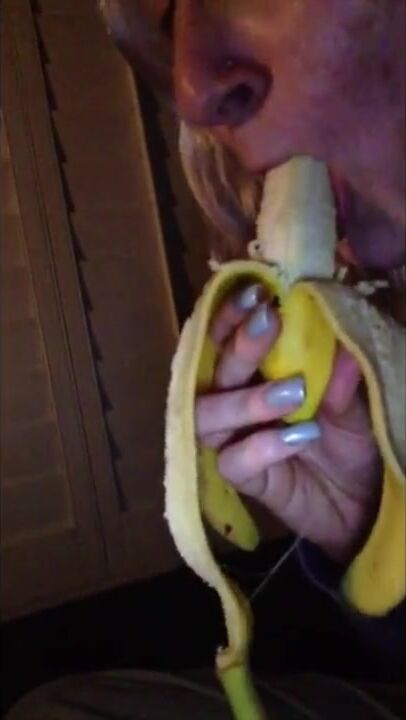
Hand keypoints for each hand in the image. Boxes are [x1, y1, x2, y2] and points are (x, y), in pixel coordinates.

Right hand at [195, 284, 381, 564]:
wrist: (364, 503)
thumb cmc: (353, 442)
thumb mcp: (356, 405)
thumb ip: (342, 380)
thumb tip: (338, 345)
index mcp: (256, 374)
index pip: (225, 337)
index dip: (231, 313)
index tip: (257, 292)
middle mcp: (235, 402)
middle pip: (213, 371)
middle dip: (238, 345)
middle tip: (268, 321)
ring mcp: (235, 440)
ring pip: (208, 415)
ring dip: (247, 399)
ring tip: (294, 392)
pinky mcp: (244, 480)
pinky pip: (232, 462)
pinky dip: (263, 447)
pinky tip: (301, 437)